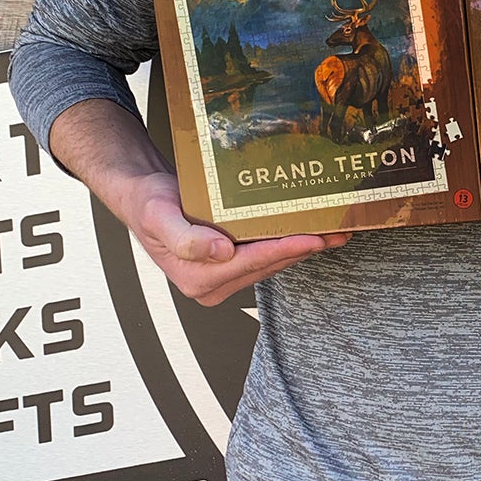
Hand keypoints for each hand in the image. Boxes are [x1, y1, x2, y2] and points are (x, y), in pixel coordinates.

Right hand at [121, 170, 349, 306]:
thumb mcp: (159, 217)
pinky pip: (266, 255)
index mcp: (197, 278)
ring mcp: (223, 276)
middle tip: (337, 232)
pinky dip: (288, 243)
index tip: (313, 239)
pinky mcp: (231, 264)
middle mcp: (212, 284)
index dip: (284, 250)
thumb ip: (185, 240)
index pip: (251, 263)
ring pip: (272, 261)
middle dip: (303, 249)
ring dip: (302, 247)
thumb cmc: (149, 204)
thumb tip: (220, 253)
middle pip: (268, 264)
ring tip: (334, 232)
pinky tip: (310, 231)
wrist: (143, 197)